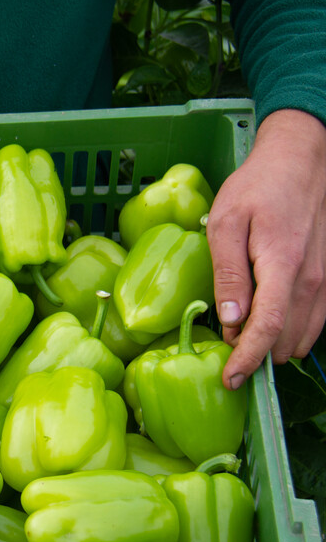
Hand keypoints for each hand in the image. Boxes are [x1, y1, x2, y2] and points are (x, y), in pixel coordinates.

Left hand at [207, 109, 325, 389]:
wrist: (302, 161)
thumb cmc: (258, 187)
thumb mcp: (227, 223)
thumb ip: (229, 274)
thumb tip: (231, 320)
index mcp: (282, 266)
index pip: (268, 328)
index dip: (248, 360)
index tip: (229, 380)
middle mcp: (311, 280)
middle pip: (286, 340)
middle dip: (256, 356)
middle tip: (225, 356)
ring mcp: (325, 281)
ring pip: (303, 336)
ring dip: (273, 347)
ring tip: (241, 343)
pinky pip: (313, 321)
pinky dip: (289, 333)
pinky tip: (265, 326)